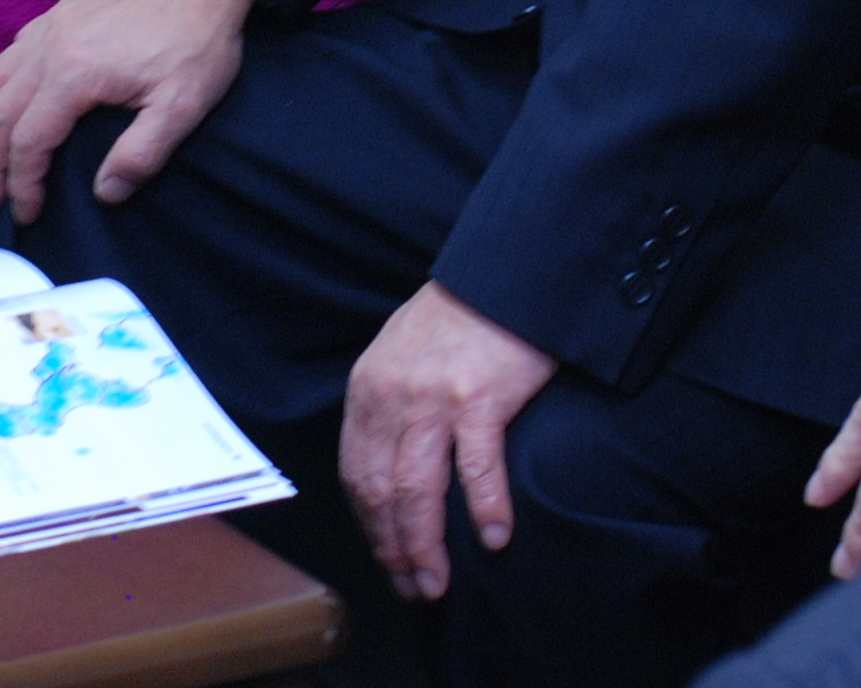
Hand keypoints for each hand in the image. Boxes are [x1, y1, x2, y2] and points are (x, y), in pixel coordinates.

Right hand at [0, 0, 254, 221]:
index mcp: (75, 73)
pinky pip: (8, 57)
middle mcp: (49, 47)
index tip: (25, 214)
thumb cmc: (196, 42)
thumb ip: (142, 153)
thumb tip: (106, 194)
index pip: (29, 141)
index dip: (22, 183)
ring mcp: (49, 26)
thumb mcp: (183, 105)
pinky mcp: (56, 15)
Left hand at [341, 281, 556, 600]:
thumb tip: (391, 464)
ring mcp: (433, 398)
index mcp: (368, 388)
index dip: (369, 526)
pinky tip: (495, 538)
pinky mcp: (479, 397)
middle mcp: (391, 396)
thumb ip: (389, 403)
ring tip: (438, 581)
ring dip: (425, 547)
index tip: (386, 558)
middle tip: (413, 587)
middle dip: (393, 551)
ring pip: (417, 493)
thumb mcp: (402, 352)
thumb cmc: (461, 315)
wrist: (505, 273)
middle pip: (381, 493)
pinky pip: (477, 470)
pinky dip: (484, 510)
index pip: (356, 474)